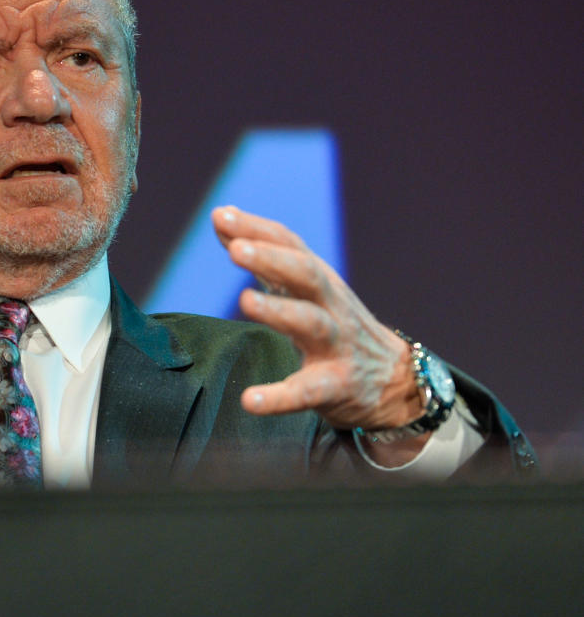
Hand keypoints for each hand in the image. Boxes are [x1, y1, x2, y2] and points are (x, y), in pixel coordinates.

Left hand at [211, 206, 422, 445]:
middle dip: (272, 259)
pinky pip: (307, 391)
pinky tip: (250, 401)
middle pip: (306, 275)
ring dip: (278, 310)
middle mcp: (331, 306)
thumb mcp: (305, 289)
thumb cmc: (335, 325)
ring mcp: (337, 346)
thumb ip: (264, 258)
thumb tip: (222, 218)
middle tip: (236, 249)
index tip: (221, 215)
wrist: (395, 381)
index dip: (257, 229)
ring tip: (244, 300)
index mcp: (319, 281)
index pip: (290, 245)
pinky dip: (279, 397)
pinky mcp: (336, 386)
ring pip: (311, 323)